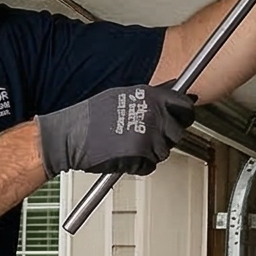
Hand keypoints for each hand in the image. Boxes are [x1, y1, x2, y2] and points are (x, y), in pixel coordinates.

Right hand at [37, 84, 196, 176]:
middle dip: (166, 136)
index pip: (185, 106)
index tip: (181, 118)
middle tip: (147, 135)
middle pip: (177, 133)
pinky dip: (140, 165)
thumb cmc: (89, 117)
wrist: (69, 137)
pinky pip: (150, 166)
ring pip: (164, 152)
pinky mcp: (141, 158)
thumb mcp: (123, 95)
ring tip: (129, 145)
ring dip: (150, 151)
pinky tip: (125, 155)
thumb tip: (174, 90)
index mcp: (151, 98)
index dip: (184, 114)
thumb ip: (151, 95)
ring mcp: (148, 138)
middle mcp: (153, 117)